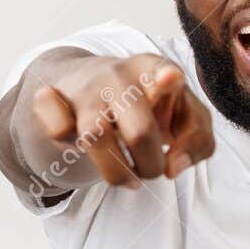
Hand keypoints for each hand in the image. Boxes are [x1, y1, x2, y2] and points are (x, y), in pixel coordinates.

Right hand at [30, 54, 214, 186]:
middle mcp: (118, 75)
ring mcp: (84, 87)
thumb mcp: (187, 118)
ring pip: (95, 138)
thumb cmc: (153, 106)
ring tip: (130, 178)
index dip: (167, 78)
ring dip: (118, 173)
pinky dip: (67, 147)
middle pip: (139, 131)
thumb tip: (173, 168)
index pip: (163, 71)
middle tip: (152, 170)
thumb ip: (198, 143)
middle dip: (151, 166)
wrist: (93, 84)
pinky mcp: (51, 99)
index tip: (171, 79)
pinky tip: (79, 145)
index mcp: (155, 70)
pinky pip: (57, 131)